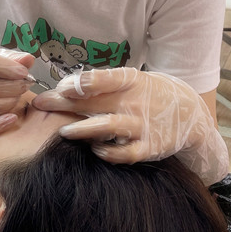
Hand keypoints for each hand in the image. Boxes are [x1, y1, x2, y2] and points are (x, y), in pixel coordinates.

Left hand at [31, 67, 227, 183]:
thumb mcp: (132, 81)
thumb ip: (104, 84)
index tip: (62, 86)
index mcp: (131, 81)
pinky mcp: (149, 147)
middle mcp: (135, 101)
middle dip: (64, 103)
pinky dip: (109, 152)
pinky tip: (95, 150)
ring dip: (83, 129)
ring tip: (64, 132)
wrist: (189, 112)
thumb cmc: (149, 94)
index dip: (83, 82)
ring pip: (108, 126)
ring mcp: (142, 125)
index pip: (105, 78)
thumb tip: (65, 86)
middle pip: (96, 102)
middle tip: (41, 104)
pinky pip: (125, 153)